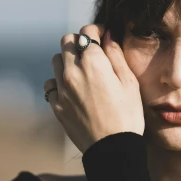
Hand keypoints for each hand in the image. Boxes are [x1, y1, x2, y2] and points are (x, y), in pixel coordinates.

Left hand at [44, 24, 144, 153]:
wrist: (112, 149)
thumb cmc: (127, 116)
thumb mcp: (129, 83)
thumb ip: (116, 55)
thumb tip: (108, 35)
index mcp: (94, 63)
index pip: (88, 32)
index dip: (97, 30)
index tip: (103, 36)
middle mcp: (73, 72)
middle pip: (67, 41)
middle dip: (80, 42)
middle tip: (92, 53)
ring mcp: (61, 89)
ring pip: (57, 60)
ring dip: (68, 61)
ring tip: (83, 72)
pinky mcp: (56, 105)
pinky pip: (51, 84)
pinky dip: (59, 82)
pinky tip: (72, 90)